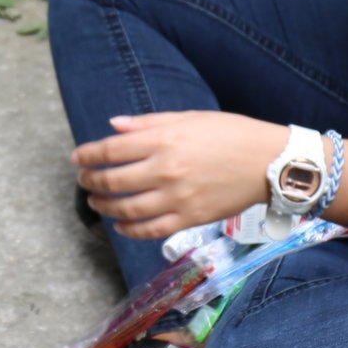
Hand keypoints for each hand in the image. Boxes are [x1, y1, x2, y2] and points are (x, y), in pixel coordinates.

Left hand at [75, 111, 286, 239]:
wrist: (270, 162)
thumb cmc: (232, 133)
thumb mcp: (189, 118)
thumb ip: (148, 123)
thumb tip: (113, 126)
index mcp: (164, 140)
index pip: (111, 150)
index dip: (87, 155)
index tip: (77, 159)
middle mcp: (166, 170)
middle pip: (113, 181)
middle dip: (90, 182)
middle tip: (83, 181)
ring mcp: (177, 198)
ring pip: (126, 209)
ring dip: (104, 207)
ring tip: (95, 202)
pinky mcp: (190, 219)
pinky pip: (150, 230)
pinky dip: (129, 229)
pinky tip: (120, 224)